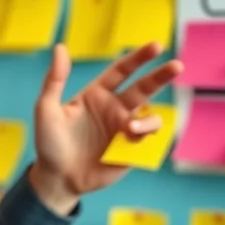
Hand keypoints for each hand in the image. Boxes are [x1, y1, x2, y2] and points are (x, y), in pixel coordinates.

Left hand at [30, 42, 182, 212]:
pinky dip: (147, 140)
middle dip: (161, 76)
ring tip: (132, 130)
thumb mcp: (46, 109)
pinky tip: (132, 143)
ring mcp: (125, 130)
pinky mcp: (131, 151)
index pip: (122, 70)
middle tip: (177, 66)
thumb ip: (54, 80)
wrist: (57, 179)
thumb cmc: (49, 142)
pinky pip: (149, 142)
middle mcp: (115, 109)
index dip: (139, 58)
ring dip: (149, 120)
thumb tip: (60, 47)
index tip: (156, 46)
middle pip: (144, 88)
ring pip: (151, 117)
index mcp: (97, 94)